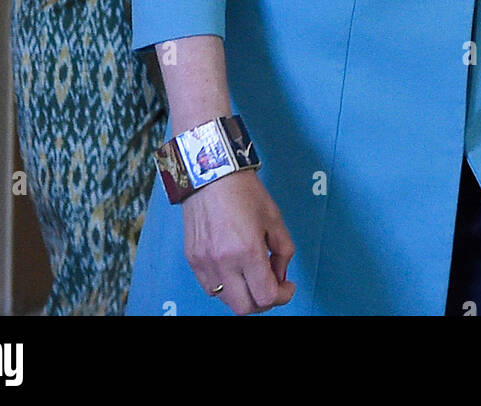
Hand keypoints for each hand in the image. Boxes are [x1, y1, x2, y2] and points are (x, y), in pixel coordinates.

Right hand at [183, 169, 295, 315]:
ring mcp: (205, 263)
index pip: (266, 296)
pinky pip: (210, 288)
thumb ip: (284, 252)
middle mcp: (224, 262)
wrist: (210, 171)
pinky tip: (233, 269)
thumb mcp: (275, 218)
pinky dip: (225, 286)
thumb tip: (280, 275)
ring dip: (243, 295)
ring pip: (226, 301)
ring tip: (250, 275)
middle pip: (245, 308)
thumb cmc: (244, 190)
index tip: (287, 286)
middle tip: (271, 285)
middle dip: (263, 301)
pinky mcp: (193, 259)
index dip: (282, 296)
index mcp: (248, 251)